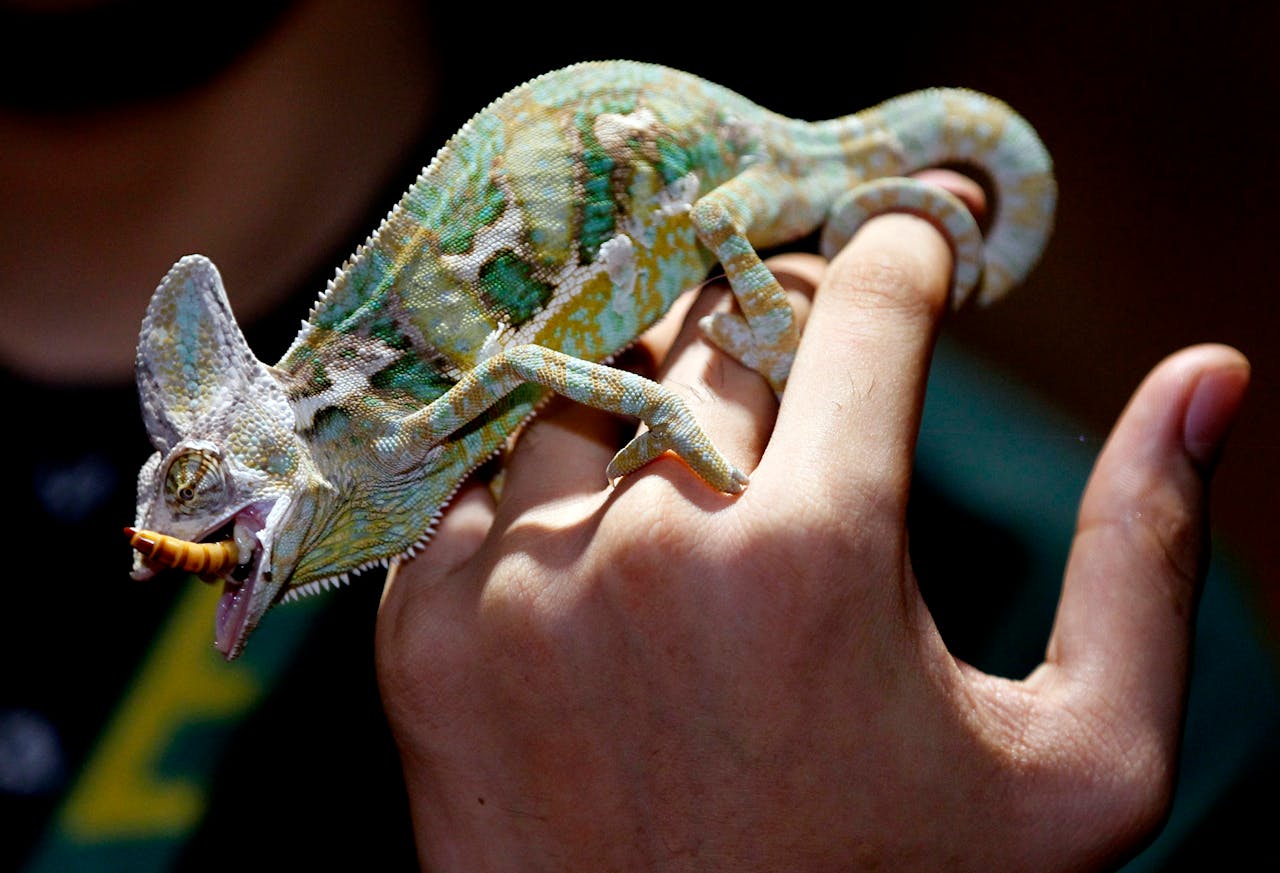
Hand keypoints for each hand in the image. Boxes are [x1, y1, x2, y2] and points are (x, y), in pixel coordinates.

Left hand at [375, 174, 1248, 871]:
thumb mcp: (1073, 762)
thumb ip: (1139, 558)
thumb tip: (1202, 380)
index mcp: (816, 553)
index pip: (861, 303)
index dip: (904, 253)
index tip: (915, 250)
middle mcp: (647, 547)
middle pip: (716, 322)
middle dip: (783, 315)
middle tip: (813, 359)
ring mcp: (513, 584)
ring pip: (588, 378)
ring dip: (657, 386)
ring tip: (703, 455)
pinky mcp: (419, 631)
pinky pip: (478, 470)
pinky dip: (544, 468)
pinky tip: (598, 524)